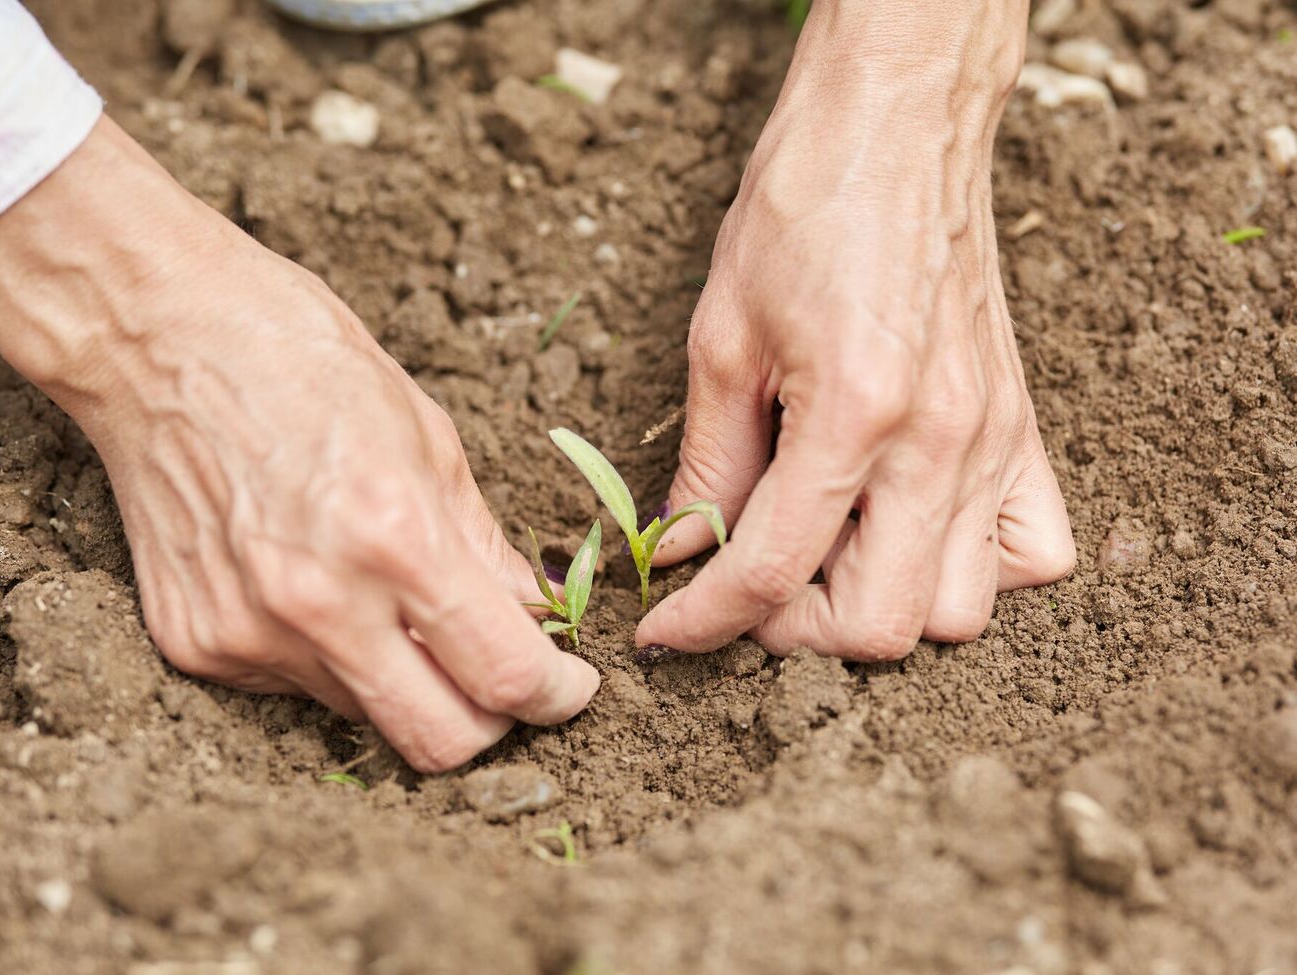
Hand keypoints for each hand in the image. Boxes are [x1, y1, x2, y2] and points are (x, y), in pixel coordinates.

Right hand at [0, 119, 598, 770]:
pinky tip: (317, 587)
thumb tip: (537, 617)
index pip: (503, 674)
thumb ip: (484, 547)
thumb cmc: (307, 364)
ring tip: (393, 603)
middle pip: (439, 742)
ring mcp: (248, 634)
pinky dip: (331, 658)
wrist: (160, 337)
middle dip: (494, 723)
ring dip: (407, 682)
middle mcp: (318, 604)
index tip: (568, 687)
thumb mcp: (429, 439)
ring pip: (368, 716)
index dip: (555, 695)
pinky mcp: (196, 646)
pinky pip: (296, 686)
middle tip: (507, 679)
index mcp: (394, 537)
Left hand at [638, 0, 1074, 657]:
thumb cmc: (802, 211)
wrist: (896, 130)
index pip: (770, 573)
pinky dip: (969, 571)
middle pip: (878, 625)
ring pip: (960, 612)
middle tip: (747, 585)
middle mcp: (942, 442)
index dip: (703, 622)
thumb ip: (706, 465)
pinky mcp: (1023, 429)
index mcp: (854, 412)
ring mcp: (995, 441)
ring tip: (824, 556)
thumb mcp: (722, 340)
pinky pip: (1032, 553)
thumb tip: (683, 553)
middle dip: (792, 631)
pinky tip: (910, 530)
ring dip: (878, 608)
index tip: (665, 630)